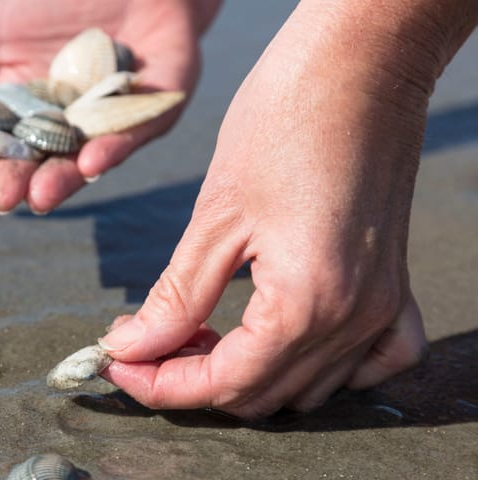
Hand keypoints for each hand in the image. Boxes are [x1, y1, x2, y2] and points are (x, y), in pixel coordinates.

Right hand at [0, 0, 219, 213]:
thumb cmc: (49, 1)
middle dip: (18, 181)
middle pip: (35, 165)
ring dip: (63, 179)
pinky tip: (93, 160)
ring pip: (82, 159)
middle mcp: (63, 127)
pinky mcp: (154, 108)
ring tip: (42, 195)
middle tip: (3, 197)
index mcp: (20, 113)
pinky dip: (115, 146)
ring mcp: (109, 122)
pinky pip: (135, 132)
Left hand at [98, 2, 438, 417]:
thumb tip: (133, 348)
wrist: (358, 66)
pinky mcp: (394, 285)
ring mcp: (383, 305)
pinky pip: (373, 360)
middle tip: (146, 344)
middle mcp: (354, 318)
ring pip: (308, 386)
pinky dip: (321, 366)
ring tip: (197, 334)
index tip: (115, 366)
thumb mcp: (215, 216)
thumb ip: (176, 297)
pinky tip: (282, 339)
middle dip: (193, 379)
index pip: (225, 383)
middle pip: (262, 394)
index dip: (160, 386)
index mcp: (307, 302)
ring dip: (245, 373)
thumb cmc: (283, 121)